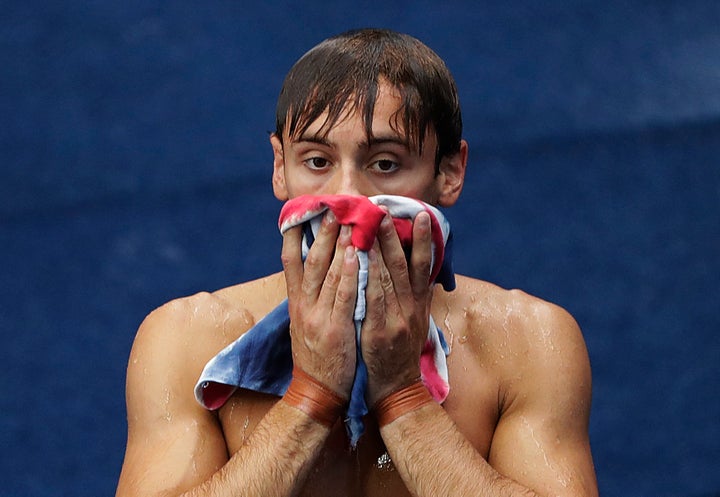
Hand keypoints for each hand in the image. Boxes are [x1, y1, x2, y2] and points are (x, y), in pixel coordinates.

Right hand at [281, 211, 358, 397]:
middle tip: (330, 208)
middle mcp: (304, 306)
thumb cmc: (317, 356)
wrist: (317, 392)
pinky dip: (349, 274)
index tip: (301, 212)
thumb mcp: (305, 323)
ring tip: (347, 222)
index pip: (290, 262)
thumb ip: (311, 297)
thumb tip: (317, 270)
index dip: (295, 235)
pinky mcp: (336, 329)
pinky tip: (356, 256)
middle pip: (310, 261)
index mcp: (296, 303)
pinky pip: (344, 297)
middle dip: (320, 233)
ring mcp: (318, 317)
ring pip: (328, 274)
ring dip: (338, 246)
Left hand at [361, 211, 433, 405]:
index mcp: (419, 305)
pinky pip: (371, 299)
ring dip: (377, 249)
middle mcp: (410, 309)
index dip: (423, 241)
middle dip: (393, 236)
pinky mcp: (379, 333)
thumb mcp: (415, 324)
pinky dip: (365, 277)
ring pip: (386, 278)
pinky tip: (356, 259)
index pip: (422, 267)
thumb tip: (417, 272)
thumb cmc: (401, 355)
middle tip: (384, 210)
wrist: (396, 391)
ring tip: (369, 225)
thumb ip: (414, 297)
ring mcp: (396, 320)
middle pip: (403, 266)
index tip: (420, 216)